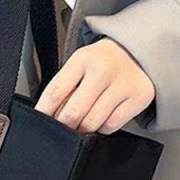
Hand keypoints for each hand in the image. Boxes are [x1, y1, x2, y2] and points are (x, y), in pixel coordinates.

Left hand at [36, 38, 155, 134]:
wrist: (139, 50)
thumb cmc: (102, 61)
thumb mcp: (81, 64)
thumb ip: (65, 87)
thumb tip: (50, 117)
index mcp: (83, 59)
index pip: (56, 92)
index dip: (44, 112)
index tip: (40, 122)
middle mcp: (103, 70)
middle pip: (74, 112)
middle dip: (63, 125)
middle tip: (62, 127)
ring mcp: (123, 84)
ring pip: (92, 123)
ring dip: (82, 129)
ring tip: (82, 122)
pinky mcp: (139, 97)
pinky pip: (111, 126)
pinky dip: (102, 128)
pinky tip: (102, 117)